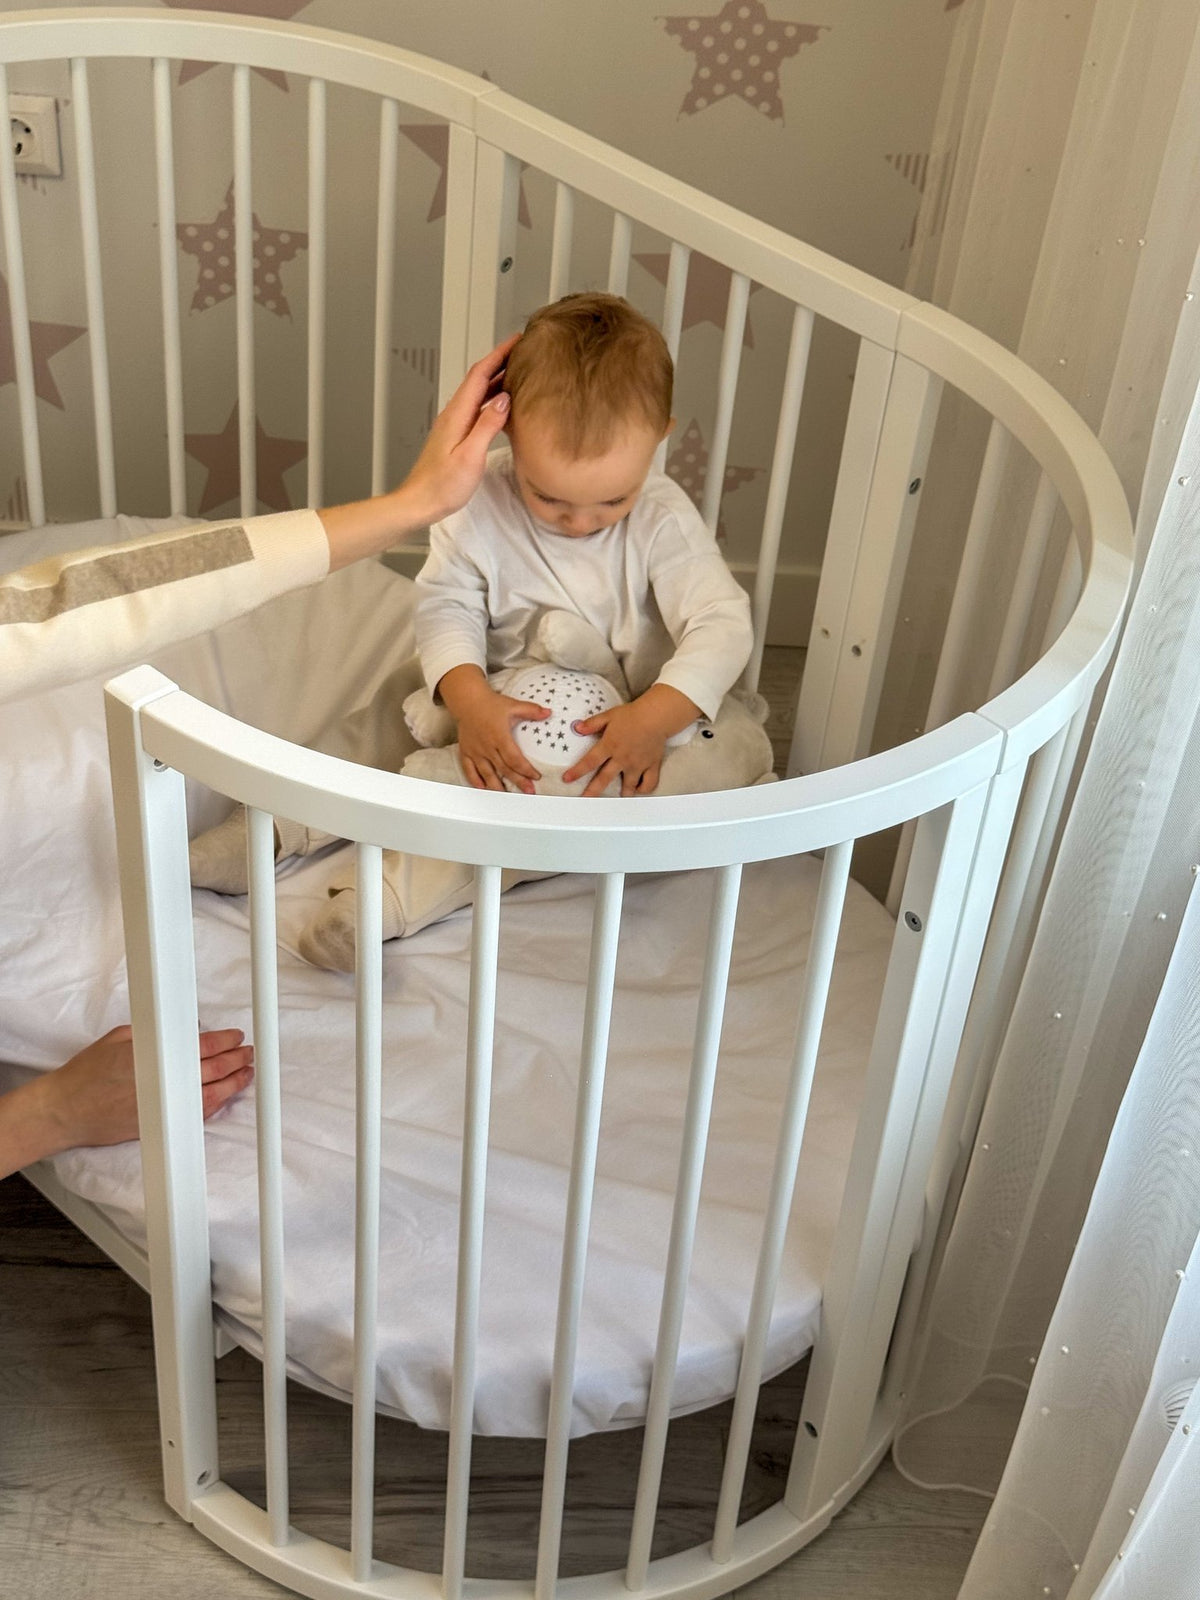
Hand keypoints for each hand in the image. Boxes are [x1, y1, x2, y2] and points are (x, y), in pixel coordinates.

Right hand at [0, 1025, 254, 1178]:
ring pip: (212, 1096)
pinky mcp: (160, 1126)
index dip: (226, 1041)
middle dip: (237, 1060)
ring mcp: (164, 1107)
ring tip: (245, 1074)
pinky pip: (197, 1116)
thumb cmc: (87, 1074)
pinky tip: (224, 1097)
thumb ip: (155, 1033)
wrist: (65, 1111)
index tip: (236, 1037)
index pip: (203, 1046)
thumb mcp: (121, 1038)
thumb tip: (182, 1031)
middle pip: (214, 1070)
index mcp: (155, 1056)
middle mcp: (164, 1083)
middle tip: (247, 1053)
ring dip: (233, 1084)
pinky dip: (215, 1105)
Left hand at [400, 334, 520, 526]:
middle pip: (479, 379)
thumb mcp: (470, 456)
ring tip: (519, 374)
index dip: (499, 354)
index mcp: (457, 414)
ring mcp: (454, 424)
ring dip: (497, 380)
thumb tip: (505, 398)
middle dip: (500, 362)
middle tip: (523, 352)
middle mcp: (454, 414)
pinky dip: (492, 399)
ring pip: (478, 393)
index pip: (479, 374)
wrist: (419, 502)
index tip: (517, 340)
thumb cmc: (442, 485)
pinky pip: (477, 408)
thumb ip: (487, 425)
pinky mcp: (455, 435)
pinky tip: (503, 406)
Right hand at [438, 665, 549, 792]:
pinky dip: (475, 780)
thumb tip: (549, 713)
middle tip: (529, 791)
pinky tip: (483, 788)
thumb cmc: (490, 703)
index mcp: (499, 736)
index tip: (536, 776)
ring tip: (507, 796)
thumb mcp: (513, 705)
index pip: (515, 758)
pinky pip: (469, 769)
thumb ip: (532, 710)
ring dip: (498, 786)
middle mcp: (487, 746)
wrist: (467, 700)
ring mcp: (476, 751)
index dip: (526, 769)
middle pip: (504, 769)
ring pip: (487, 773)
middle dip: (518, 781)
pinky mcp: (466, 751)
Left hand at [564, 684, 699, 796]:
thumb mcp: (609, 716)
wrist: (656, 716)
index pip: (589, 762)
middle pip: (604, 779)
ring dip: (622, 793)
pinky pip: (648, 783)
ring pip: (628, 786)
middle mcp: (622, 758)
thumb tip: (576, 728)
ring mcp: (637, 765)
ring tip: (618, 798)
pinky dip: (644, 789)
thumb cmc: (632, 714)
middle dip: (592, 792)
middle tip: (584, 802)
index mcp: (609, 746)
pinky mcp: (651, 766)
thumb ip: (592, 724)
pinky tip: (638, 790)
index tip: (566, 779)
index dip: (577, 772)